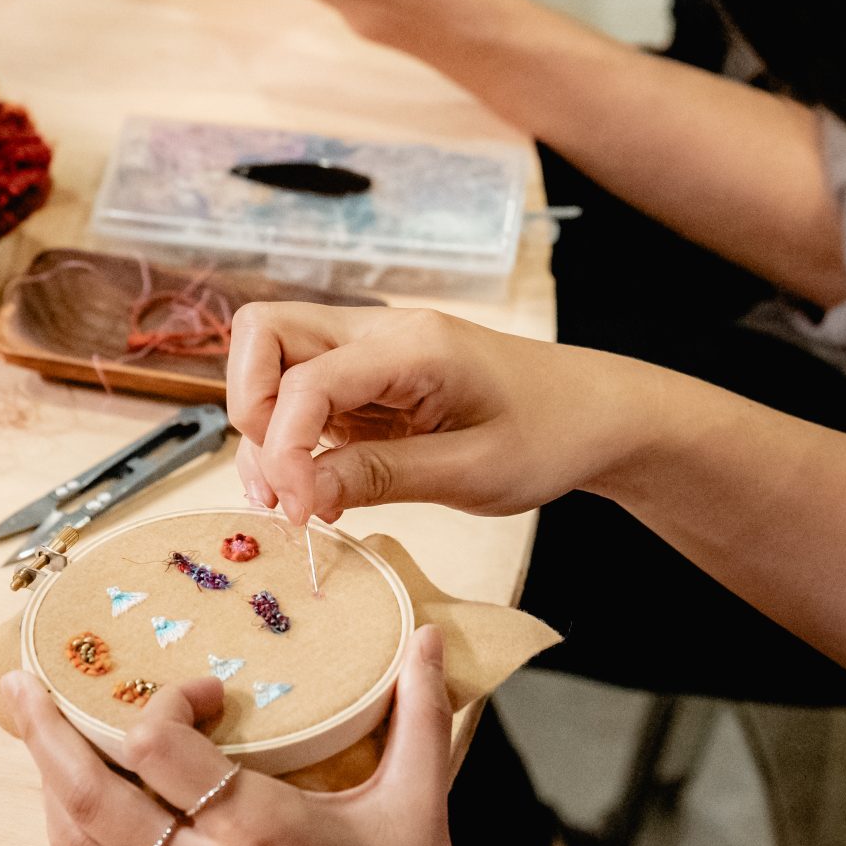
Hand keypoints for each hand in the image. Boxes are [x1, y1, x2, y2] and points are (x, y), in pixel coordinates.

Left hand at [7, 630, 491, 845]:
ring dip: (49, 789)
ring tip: (40, 745)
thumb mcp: (417, 817)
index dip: (166, 703)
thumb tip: (429, 646)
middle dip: (45, 731)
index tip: (204, 698)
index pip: (156, 744)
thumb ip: (419, 722)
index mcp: (255, 833)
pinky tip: (72, 825)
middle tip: (25, 687)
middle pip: (85, 792)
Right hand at [226, 303, 668, 524]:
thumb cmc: (550, 435)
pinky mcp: (367, 379)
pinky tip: (313, 486)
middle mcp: (378, 334)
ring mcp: (369, 352)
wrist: (595, 413)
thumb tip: (298, 496)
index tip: (300, 512)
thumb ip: (379, 478)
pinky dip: (289, 436)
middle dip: (251, 408)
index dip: (285, 448)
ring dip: (263, 425)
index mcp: (412, 347)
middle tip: (281, 482)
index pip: (307, 378)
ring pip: (272, 360)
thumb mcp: (473, 472)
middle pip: (264, 333)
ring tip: (292, 498)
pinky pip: (301, 392)